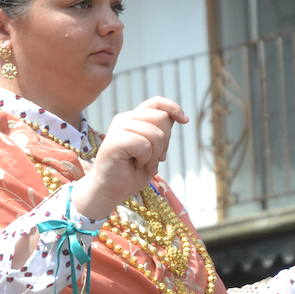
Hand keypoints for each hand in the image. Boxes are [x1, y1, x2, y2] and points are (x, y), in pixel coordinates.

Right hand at [71, 97, 187, 220]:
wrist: (109, 191)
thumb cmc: (130, 173)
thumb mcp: (153, 150)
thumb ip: (161, 132)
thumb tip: (178, 117)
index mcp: (133, 119)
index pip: (157, 102)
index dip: (174, 108)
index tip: (185, 120)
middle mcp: (125, 119)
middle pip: (162, 118)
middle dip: (165, 142)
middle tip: (153, 158)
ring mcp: (118, 128)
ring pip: (156, 134)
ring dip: (154, 156)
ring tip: (142, 164)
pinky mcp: (115, 140)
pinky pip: (144, 145)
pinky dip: (145, 160)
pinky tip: (135, 165)